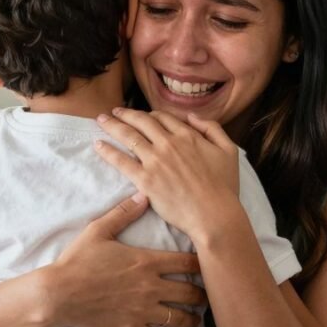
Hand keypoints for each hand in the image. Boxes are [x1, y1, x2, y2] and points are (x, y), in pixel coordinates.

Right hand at [49, 194, 206, 326]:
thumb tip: (143, 194)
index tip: (209, 267)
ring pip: (179, 318)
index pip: (187, 263)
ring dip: (193, 320)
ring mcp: (143, 310)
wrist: (59, 294)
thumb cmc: (78, 261)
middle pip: (190, 292)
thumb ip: (123, 213)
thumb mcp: (99, 230)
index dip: (202, 265)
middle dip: (203, 295)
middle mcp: (150, 287)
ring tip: (197, 320)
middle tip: (208, 296)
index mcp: (146, 261)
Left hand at [95, 109, 242, 239]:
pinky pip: (121, 161)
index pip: (163, 118)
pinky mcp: (145, 179)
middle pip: (142, 122)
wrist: (214, 214)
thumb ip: (212, 128)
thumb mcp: (228, 150)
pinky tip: (98, 145)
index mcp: (188, 136)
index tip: (142, 115)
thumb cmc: (224, 187)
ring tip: (101, 120)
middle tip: (115, 112)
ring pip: (129, 136)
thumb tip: (192, 117)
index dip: (151, 115)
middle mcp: (169, 143)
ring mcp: (155, 161)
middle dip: (126, 114)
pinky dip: (108, 151)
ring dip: (113, 126)